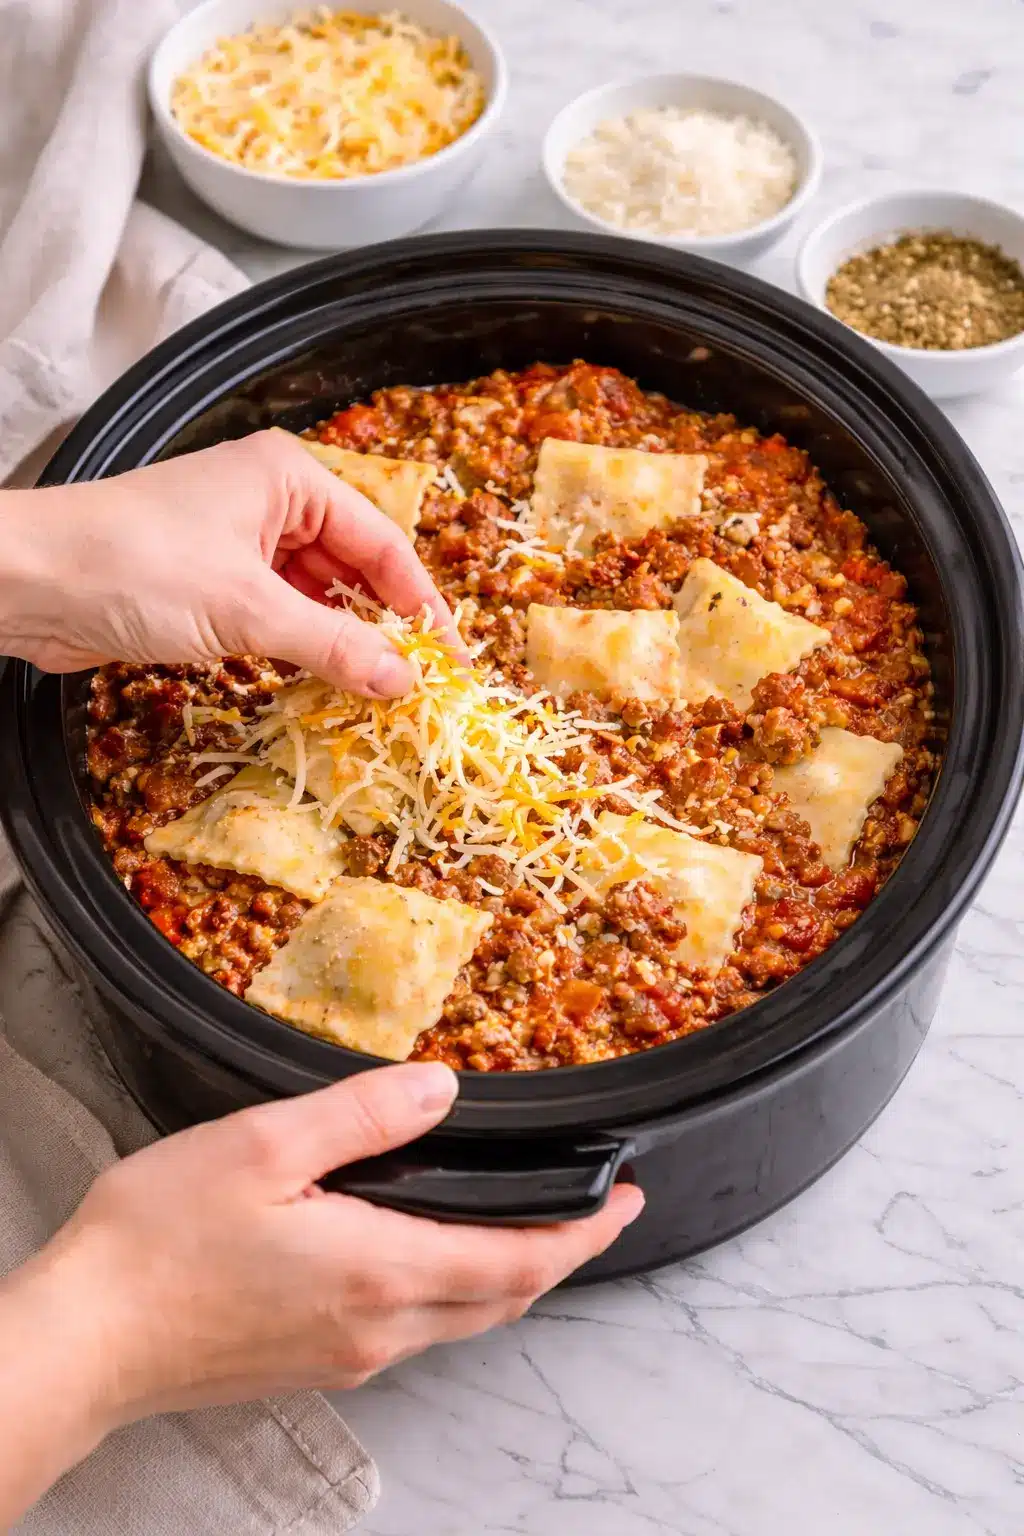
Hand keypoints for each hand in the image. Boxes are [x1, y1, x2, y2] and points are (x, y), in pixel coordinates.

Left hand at [0, 429, 458, 696]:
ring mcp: (237, 546)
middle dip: (383, 627)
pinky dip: (300, 652)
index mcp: (288, 477)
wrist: (24, 582)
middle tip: (419, 686)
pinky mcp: (209, 587)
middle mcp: (268, 504)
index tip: (451, 658)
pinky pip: (276, 619)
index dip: (421, 604)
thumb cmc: (131, 565)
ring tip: (377, 696)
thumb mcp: (247, 609)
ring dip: (341, 645)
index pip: (381, 543)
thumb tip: (403, 680)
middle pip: (352, 571)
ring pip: (315, 599)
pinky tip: (322, 688)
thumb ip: (333, 646)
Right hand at [10, 1064, 640, 1429]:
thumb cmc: (158, 1244)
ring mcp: (344, 1356)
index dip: (585, 1234)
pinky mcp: (310, 1364)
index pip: (520, 1261)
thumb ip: (366, 1115)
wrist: (84, 1341)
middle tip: (593, 1215)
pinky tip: (429, 1260)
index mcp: (380, 1270)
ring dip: (506, 1277)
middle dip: (559, 1256)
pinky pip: (412, 1332)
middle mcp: (377, 1328)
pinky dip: (452, 1294)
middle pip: (502, 1299)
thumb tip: (442, 1088)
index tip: (627, 1203)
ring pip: (461, 1321)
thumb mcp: (264, 1145)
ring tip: (526, 1230)